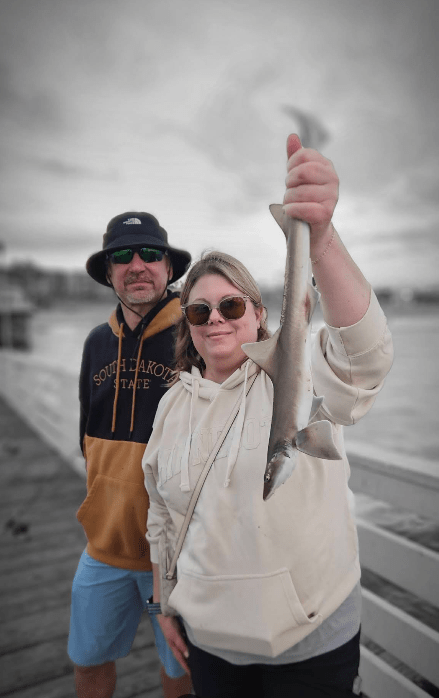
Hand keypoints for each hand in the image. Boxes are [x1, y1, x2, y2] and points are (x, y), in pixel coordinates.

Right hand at [157, 614, 189, 673]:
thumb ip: (181, 644)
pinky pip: (186, 642)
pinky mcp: (180, 633)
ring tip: (196, 661)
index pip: (181, 659)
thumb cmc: (168, 625)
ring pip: (185, 650)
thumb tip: (187, 655)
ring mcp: (178, 639)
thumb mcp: (174, 635)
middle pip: (183, 656)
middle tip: (195, 670)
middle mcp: (176, 644)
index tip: (191, 675)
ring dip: (189, 655)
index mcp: (173, 647)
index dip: (186, 667)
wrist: (165, 613)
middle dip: (188, 663)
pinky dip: (190, 646)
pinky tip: (194, 647)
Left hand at [283, 133, 338, 258]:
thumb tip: (292, 137)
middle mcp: (333, 179)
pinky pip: (304, 208)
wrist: (310, 230)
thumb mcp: (298, 178)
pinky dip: (292, 211)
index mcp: (326, 166)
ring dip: (288, 200)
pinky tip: (291, 212)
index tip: (291, 177)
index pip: (304, 154)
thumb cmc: (303, 201)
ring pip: (299, 191)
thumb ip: (295, 158)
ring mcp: (332, 196)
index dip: (291, 165)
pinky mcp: (326, 214)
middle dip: (289, 183)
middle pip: (302, 171)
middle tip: (290, 191)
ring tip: (292, 205)